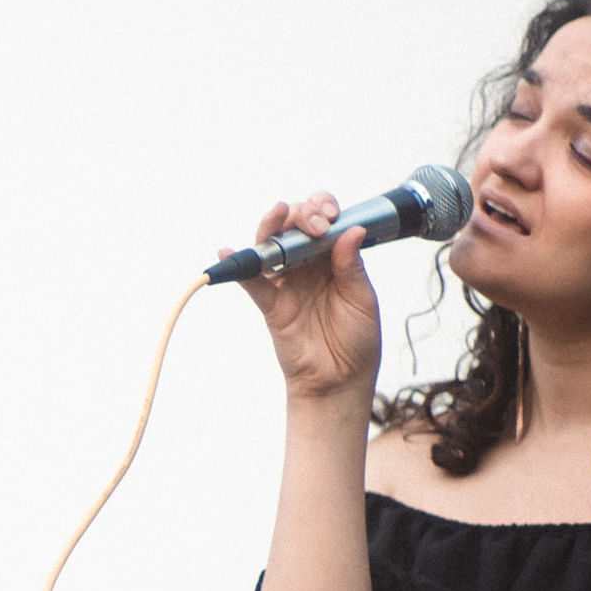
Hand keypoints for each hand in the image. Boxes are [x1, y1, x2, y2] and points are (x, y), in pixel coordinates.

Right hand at [233, 189, 381, 406]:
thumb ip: (352, 266)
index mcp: (334, 259)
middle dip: (302, 214)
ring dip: (272, 226)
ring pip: (271, 246)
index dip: (323, 209)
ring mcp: (287, 284)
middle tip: (316, 225)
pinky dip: (238, 267)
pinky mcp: (271, 305)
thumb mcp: (362, 300)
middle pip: (294, 226)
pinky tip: (228, 251)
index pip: (323, 221)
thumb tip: (351, 230)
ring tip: (278, 214)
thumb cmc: (357, 342)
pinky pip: (251, 283)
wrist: (340, 382)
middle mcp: (308, 266)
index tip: (331, 215)